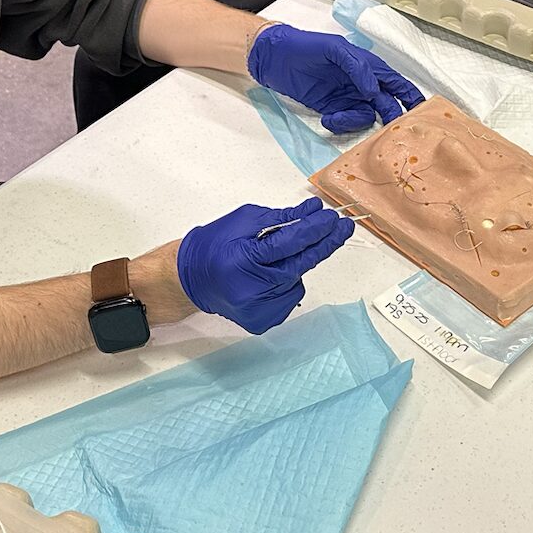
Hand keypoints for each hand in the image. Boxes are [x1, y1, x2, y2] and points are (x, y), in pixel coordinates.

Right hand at [176, 198, 353, 333]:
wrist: (191, 278)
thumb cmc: (214, 246)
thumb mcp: (244, 220)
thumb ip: (281, 218)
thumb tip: (312, 212)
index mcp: (242, 260)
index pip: (289, 244)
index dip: (314, 230)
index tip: (332, 218)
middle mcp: (251, 290)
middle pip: (300, 264)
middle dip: (324, 244)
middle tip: (341, 228)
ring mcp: (258, 309)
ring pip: (297, 279)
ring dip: (298, 263)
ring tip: (277, 255)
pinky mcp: (263, 321)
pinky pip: (290, 295)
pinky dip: (288, 281)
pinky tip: (271, 274)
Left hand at [248, 23, 424, 131]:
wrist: (274, 59)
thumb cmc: (305, 46)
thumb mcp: (333, 49)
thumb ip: (357, 66)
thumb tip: (373, 89)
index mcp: (367, 65)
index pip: (395, 81)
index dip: (410, 95)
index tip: (421, 110)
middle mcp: (361, 83)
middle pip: (386, 103)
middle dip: (390, 117)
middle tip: (390, 130)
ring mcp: (347, 98)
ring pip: (366, 117)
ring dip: (355, 121)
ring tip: (336, 117)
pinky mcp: (333, 109)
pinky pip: (346, 122)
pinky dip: (340, 124)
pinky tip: (327, 117)